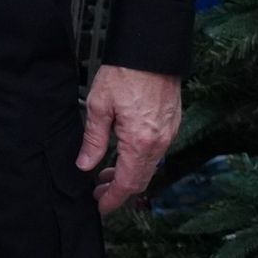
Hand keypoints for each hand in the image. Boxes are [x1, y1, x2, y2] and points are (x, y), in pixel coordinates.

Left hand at [77, 63, 181, 213]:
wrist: (152, 51)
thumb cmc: (125, 73)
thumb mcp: (99, 106)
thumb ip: (94, 139)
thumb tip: (85, 164)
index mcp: (140, 142)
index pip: (128, 183)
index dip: (113, 198)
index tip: (100, 206)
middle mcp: (159, 143)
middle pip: (141, 179)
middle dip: (119, 190)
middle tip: (98, 192)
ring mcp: (168, 134)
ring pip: (149, 166)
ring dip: (129, 174)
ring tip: (105, 174)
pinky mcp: (171, 124)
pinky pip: (156, 152)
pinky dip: (139, 160)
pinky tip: (123, 154)